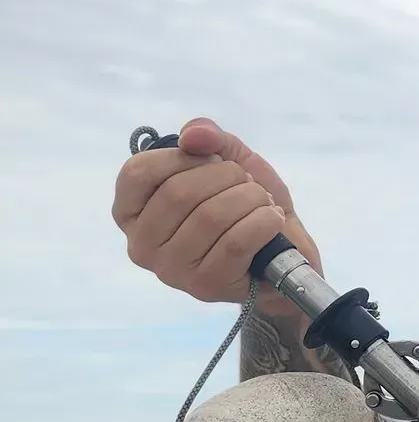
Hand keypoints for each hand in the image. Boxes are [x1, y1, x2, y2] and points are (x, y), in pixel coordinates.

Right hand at [112, 117, 320, 303]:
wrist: (283, 252)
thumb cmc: (243, 204)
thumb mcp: (228, 159)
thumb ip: (208, 137)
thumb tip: (193, 135)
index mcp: (133, 212)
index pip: (137, 173)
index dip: (180, 157)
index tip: (211, 159)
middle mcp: (142, 245)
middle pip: (178, 192)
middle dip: (226, 176)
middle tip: (247, 181)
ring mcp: (171, 270)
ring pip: (211, 216)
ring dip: (250, 198)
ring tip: (262, 201)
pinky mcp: (206, 286)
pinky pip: (236, 242)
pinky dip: (263, 221)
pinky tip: (272, 219)